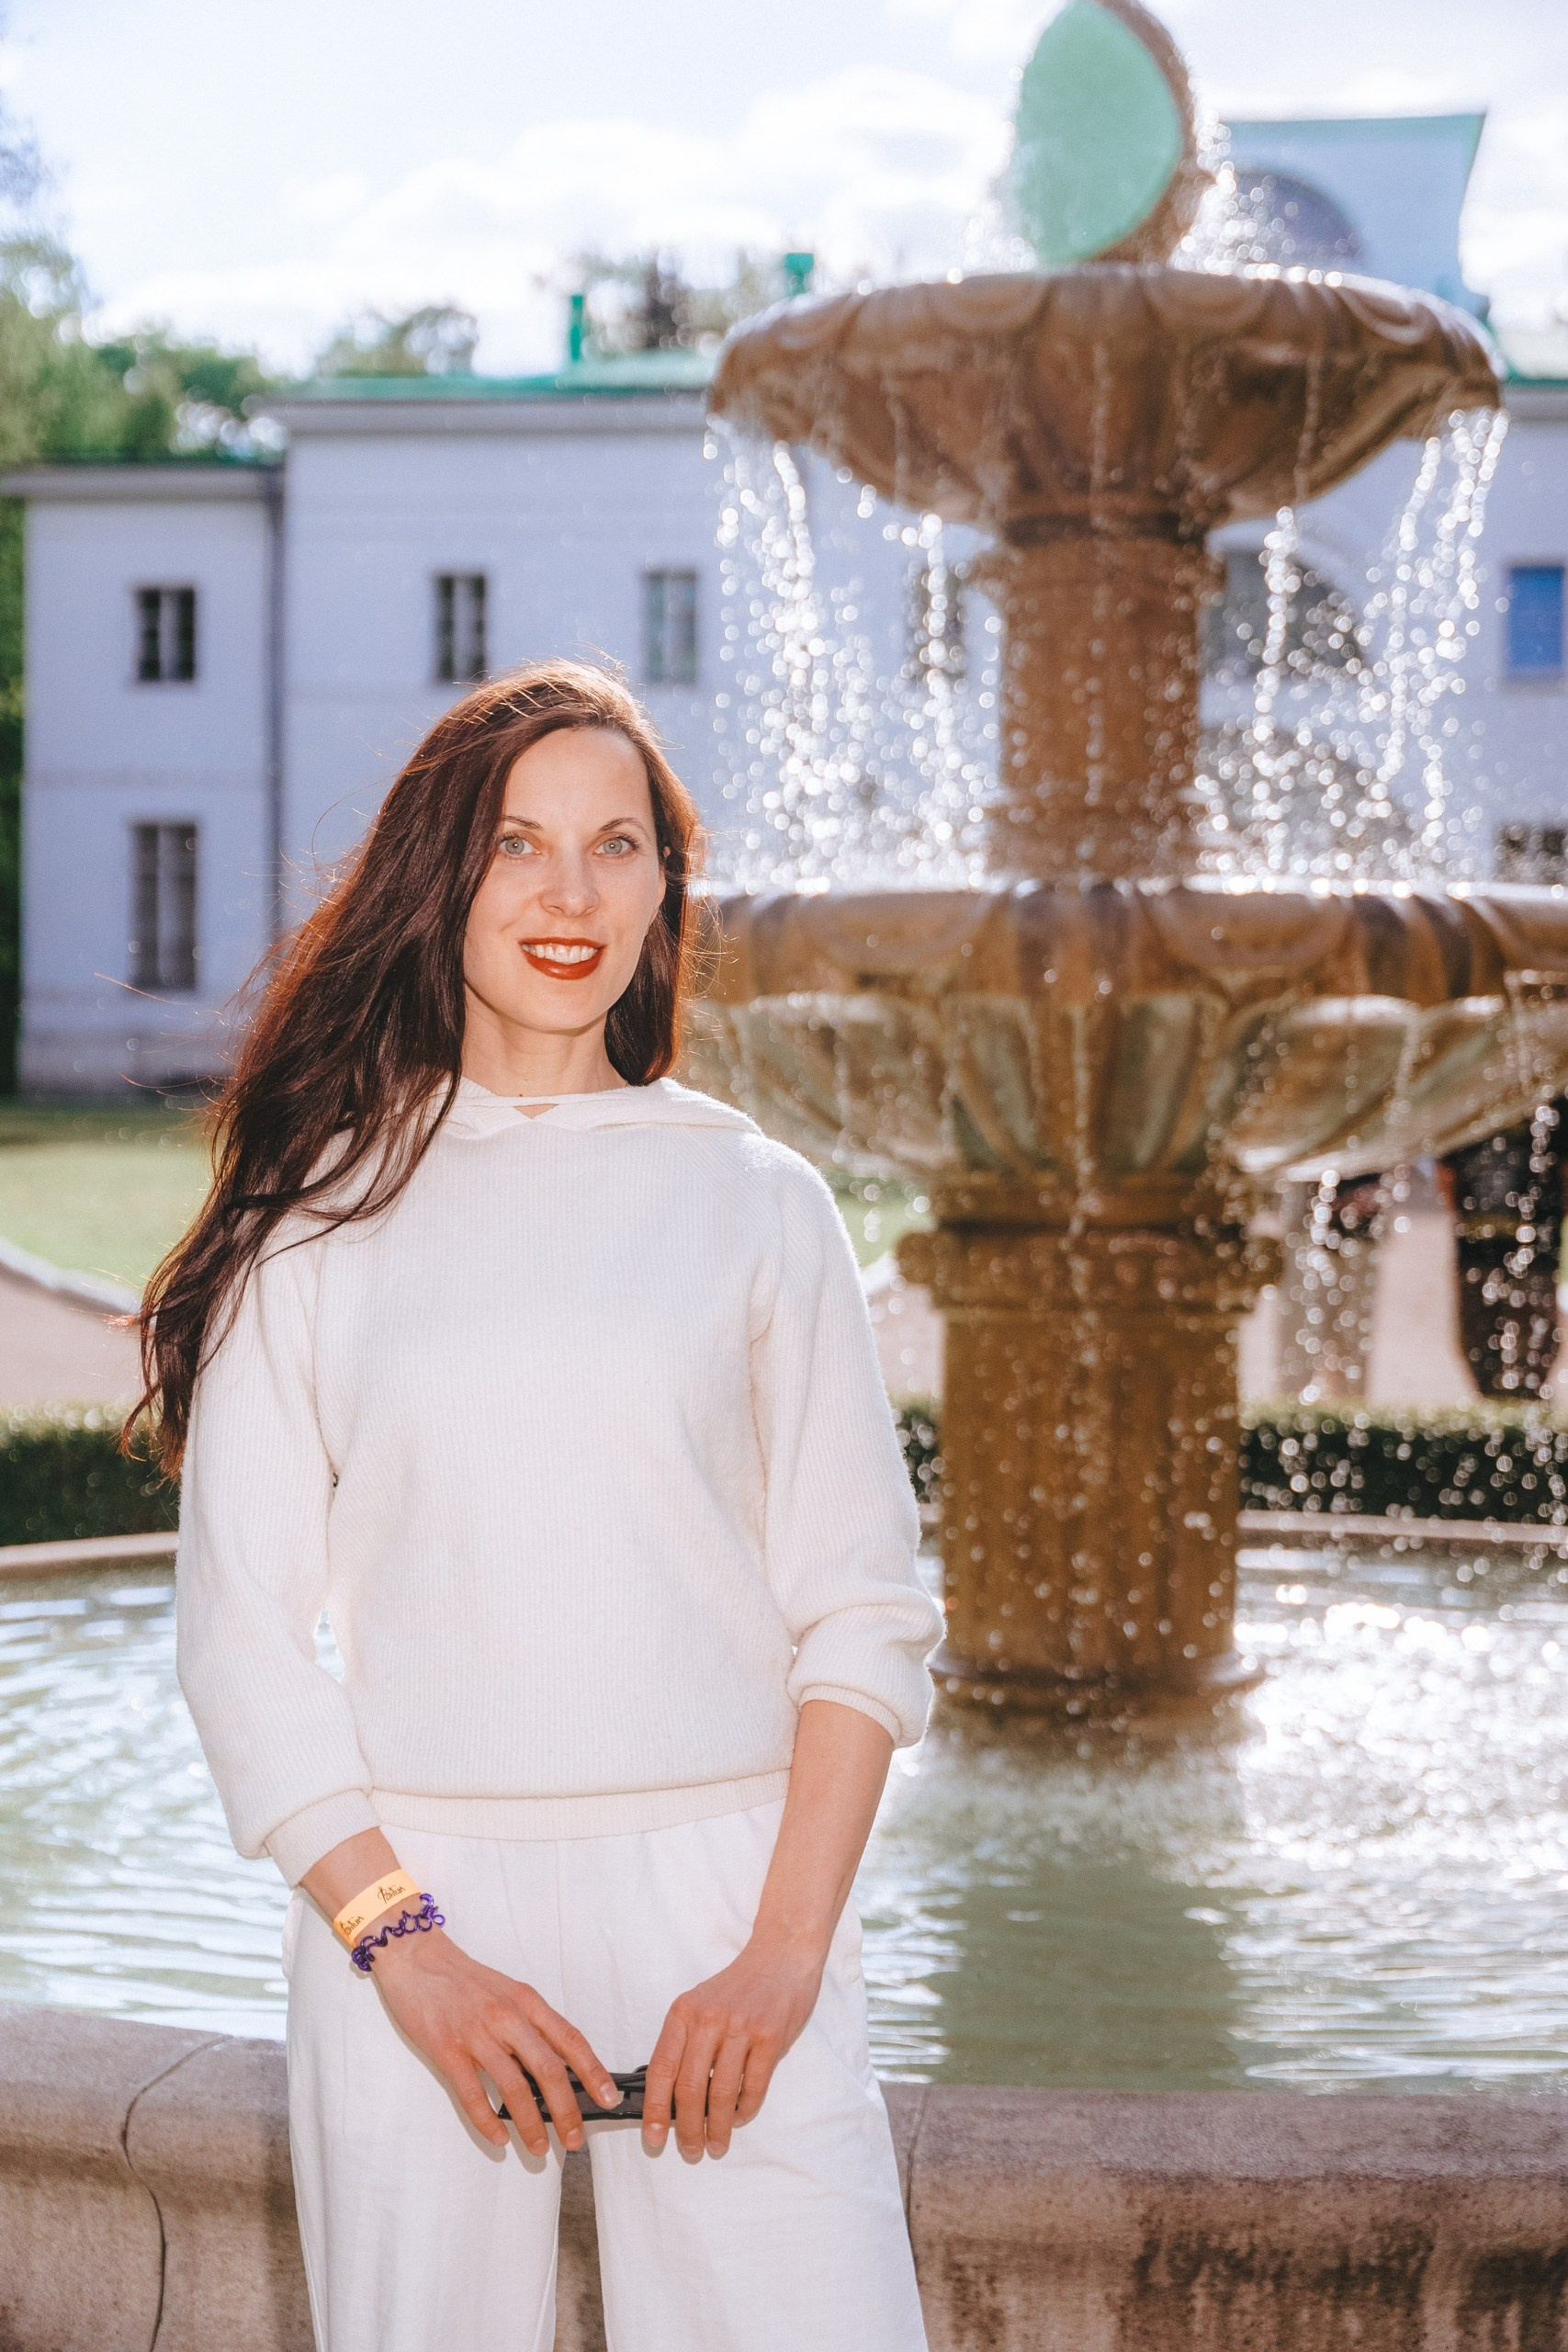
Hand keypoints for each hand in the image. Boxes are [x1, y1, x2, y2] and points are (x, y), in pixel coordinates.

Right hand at [371, 1928, 617, 2157]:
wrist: (417, 1958)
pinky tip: (499, 2137)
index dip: (593, 2072)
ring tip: (538, 2148)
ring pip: (513, 2087)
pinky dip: (488, 2121)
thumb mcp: (507, 1992)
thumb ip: (530, 2024)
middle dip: (566, 2110)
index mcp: (527, 2001)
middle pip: (548, 2070)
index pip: (570, 2040)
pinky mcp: (447, 2050)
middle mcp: (506, 2017)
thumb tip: (557, 2065)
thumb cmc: (465, 1980)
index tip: (608, 2098)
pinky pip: (472, 2094)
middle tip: (575, 2139)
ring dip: (530, 2123)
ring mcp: (476, 2034)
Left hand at [643, 1933, 825, 2159]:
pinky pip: (754, 2086)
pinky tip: (740, 2118)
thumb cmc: (737, 1987)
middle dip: (687, 2128)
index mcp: (683, 2012)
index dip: (654, 2108)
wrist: (781, 1955)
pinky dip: (746, 2110)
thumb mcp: (701, 2004)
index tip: (653, 2138)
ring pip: (722, 2093)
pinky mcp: (770, 2036)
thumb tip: (670, 2097)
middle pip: (690, 2088)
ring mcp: (741, 2027)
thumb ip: (686, 2042)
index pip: (661, 2068)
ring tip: (716, 2145)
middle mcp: (708, 2019)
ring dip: (718, 2128)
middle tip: (691, 2150)